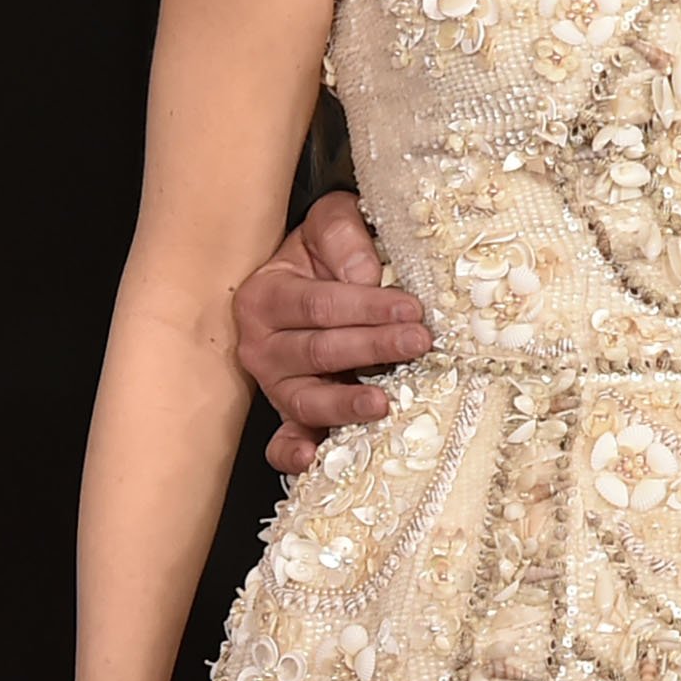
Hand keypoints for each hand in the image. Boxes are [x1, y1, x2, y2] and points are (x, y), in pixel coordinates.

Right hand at [235, 191, 417, 475]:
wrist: (311, 274)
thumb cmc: (325, 251)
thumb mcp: (330, 223)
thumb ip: (343, 235)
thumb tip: (365, 275)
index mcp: (266, 297)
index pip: (319, 305)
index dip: (366, 307)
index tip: (412, 307)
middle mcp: (262, 346)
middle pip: (319, 352)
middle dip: (372, 348)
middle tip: (419, 342)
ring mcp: (275, 386)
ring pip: (306, 400)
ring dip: (346, 403)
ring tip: (383, 402)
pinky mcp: (290, 416)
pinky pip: (283, 441)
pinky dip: (292, 453)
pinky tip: (312, 457)